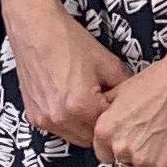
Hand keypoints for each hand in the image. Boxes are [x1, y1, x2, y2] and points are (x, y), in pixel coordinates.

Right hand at [4, 0, 128, 149]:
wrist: (35, 28)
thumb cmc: (68, 40)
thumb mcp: (107, 62)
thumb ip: (124, 86)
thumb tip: (132, 101)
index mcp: (81, 106)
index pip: (109, 128)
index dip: (117, 118)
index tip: (119, 106)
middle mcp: (60, 118)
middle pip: (91, 139)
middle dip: (100, 125)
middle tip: (104, 103)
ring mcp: (44, 119)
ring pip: (74, 137)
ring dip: (84, 126)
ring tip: (87, 101)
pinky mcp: (33, 116)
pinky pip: (58, 129)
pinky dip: (68, 121)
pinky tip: (70, 100)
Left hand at [93, 45, 166, 166]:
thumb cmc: (159, 80)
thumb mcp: (122, 90)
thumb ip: (109, 111)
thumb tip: (107, 117)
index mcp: (106, 130)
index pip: (104, 154)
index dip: (118, 147)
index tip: (129, 142)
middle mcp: (121, 147)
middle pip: (127, 162)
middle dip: (138, 152)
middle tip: (153, 133)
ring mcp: (144, 159)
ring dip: (156, 158)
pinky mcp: (166, 165)